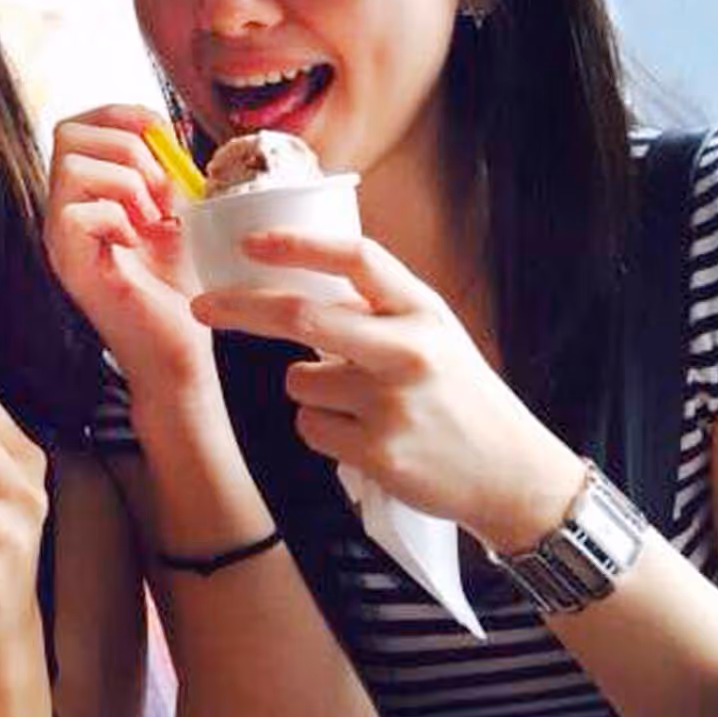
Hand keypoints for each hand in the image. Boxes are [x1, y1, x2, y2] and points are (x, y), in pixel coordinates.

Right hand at [43, 106, 217, 411]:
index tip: (164, 137)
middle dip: (126, 146)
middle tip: (159, 189)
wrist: (178, 352)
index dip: (122, 114)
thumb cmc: (178, 290)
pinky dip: (116, 217)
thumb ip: (165, 173)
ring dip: (125, 182)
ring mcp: (59, 237)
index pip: (78, 124)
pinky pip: (76, 212)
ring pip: (69, 166)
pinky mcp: (67, 263)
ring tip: (151, 218)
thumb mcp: (179, 214)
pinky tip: (137, 243)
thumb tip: (165, 132)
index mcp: (85, 193)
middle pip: (67, 132)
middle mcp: (62, 209)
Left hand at [192, 230, 585, 549]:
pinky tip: (368, 439)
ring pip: (298, 380)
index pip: (356, 258)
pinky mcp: (378, 452)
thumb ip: (375, 307)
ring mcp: (392, 403)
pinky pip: (310, 427)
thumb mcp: (432, 334)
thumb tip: (293, 279)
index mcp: (422, 310)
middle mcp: (408, 350)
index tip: (250, 242)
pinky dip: (323, 431)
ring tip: (363, 406)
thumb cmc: (459, 396)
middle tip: (203, 306)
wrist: (513, 474)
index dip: (298, 245)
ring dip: (310, 390)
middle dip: (241, 308)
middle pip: (302, 316)